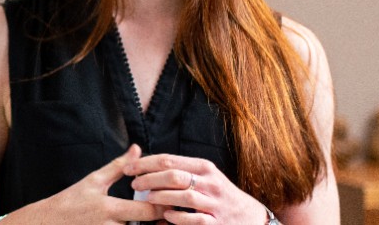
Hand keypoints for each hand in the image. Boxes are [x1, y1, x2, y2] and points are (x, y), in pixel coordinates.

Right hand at [12, 144, 161, 223]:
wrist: (47, 223)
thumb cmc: (71, 200)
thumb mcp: (94, 181)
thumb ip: (119, 167)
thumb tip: (137, 149)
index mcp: (110, 208)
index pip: (147, 211)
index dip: (164, 207)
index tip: (173, 200)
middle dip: (164, 222)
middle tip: (176, 214)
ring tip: (164, 222)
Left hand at [124, 153, 267, 223]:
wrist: (250, 217)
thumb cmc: (219, 195)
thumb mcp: (205, 177)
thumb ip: (181, 170)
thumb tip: (147, 165)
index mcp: (204, 168)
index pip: (169, 160)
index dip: (145, 163)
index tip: (128, 168)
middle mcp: (210, 183)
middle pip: (174, 176)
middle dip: (149, 179)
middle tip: (134, 184)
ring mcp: (214, 204)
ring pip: (184, 196)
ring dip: (161, 197)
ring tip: (147, 199)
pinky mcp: (216, 223)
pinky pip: (194, 219)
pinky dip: (177, 217)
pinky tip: (166, 216)